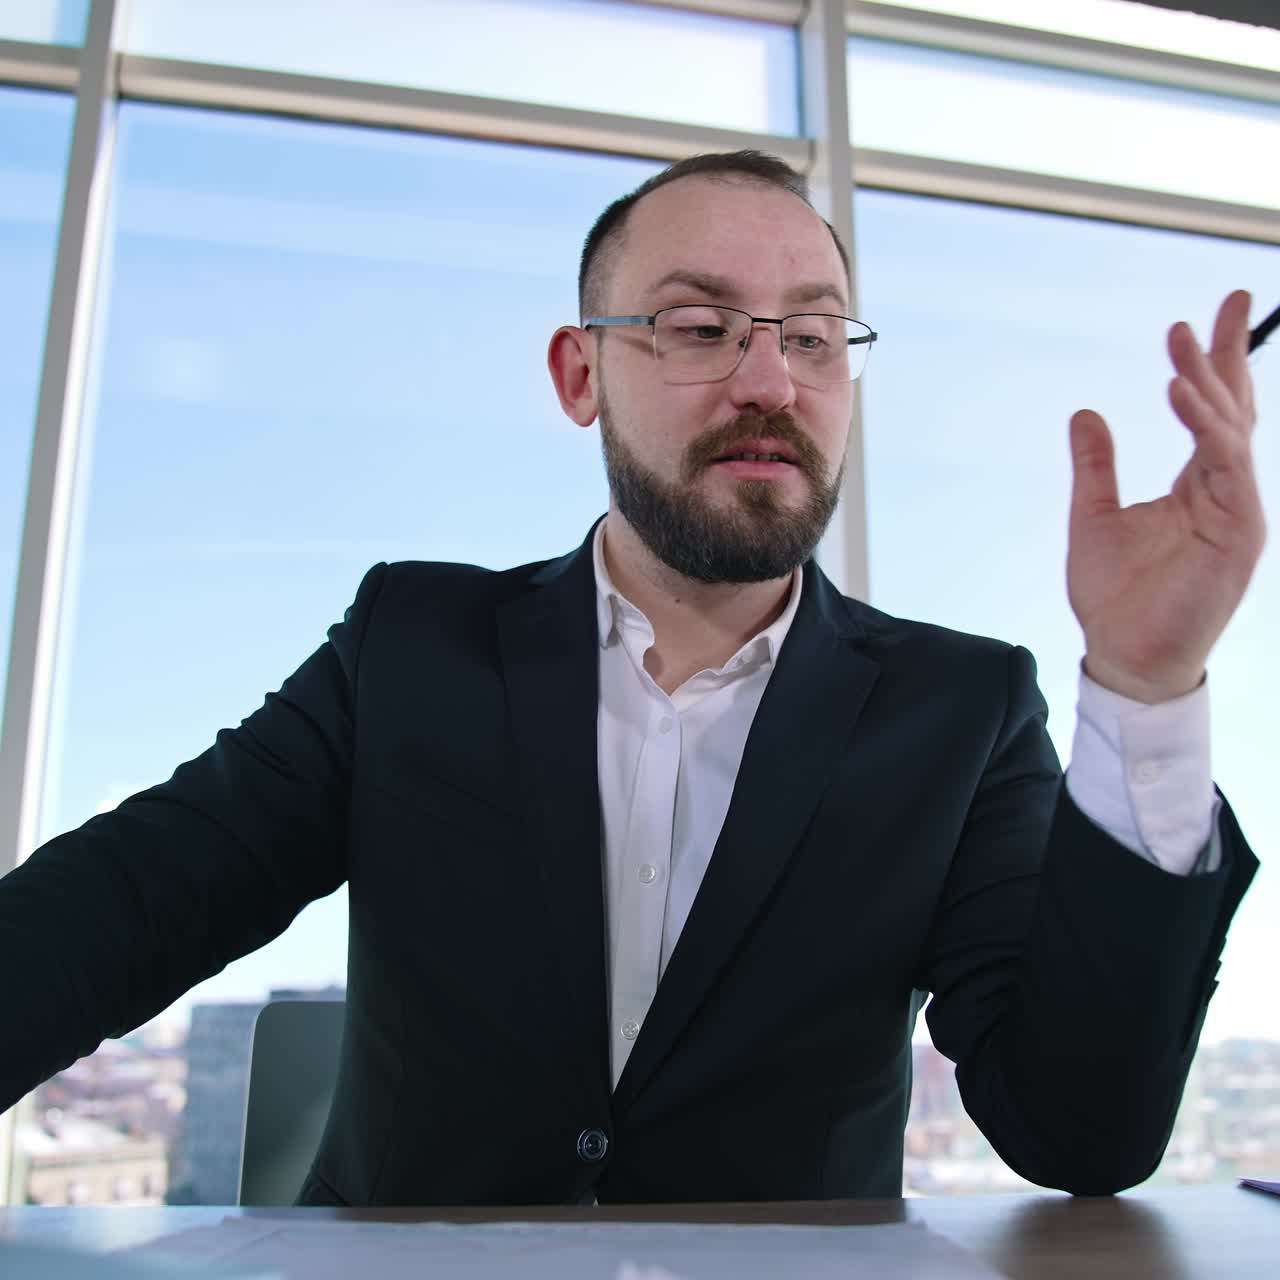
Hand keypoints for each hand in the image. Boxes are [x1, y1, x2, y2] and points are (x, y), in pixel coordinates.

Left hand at [1067, 290, 1264, 703]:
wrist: (1125, 656)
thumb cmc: (1116, 598)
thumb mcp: (1094, 516)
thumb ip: (1096, 465)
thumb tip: (1086, 413)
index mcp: (1197, 486)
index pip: (1213, 412)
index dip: (1212, 363)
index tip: (1203, 316)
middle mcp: (1226, 491)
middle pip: (1236, 408)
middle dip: (1232, 352)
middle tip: (1230, 298)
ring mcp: (1237, 510)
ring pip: (1230, 429)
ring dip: (1207, 383)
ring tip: (1180, 341)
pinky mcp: (1239, 531)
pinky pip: (1227, 465)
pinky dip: (1205, 426)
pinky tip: (1181, 393)